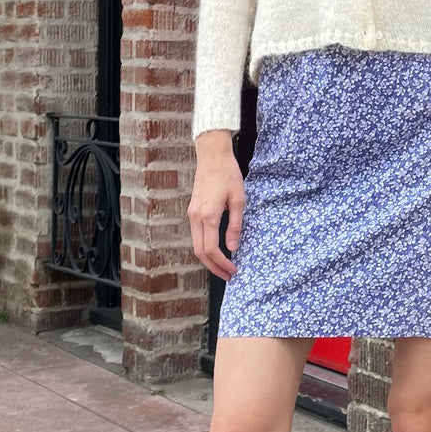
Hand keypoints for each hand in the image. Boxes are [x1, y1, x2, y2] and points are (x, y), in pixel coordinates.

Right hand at [189, 135, 244, 279]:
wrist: (212, 155)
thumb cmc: (228, 174)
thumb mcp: (238, 200)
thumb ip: (235, 225)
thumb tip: (234, 248)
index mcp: (208, 215)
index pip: (211, 249)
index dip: (222, 263)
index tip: (234, 270)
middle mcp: (196, 217)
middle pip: (199, 252)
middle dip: (213, 267)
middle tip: (228, 276)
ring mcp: (191, 214)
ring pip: (196, 245)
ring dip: (208, 259)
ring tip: (223, 266)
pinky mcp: (192, 210)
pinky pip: (196, 235)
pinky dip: (205, 247)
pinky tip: (217, 251)